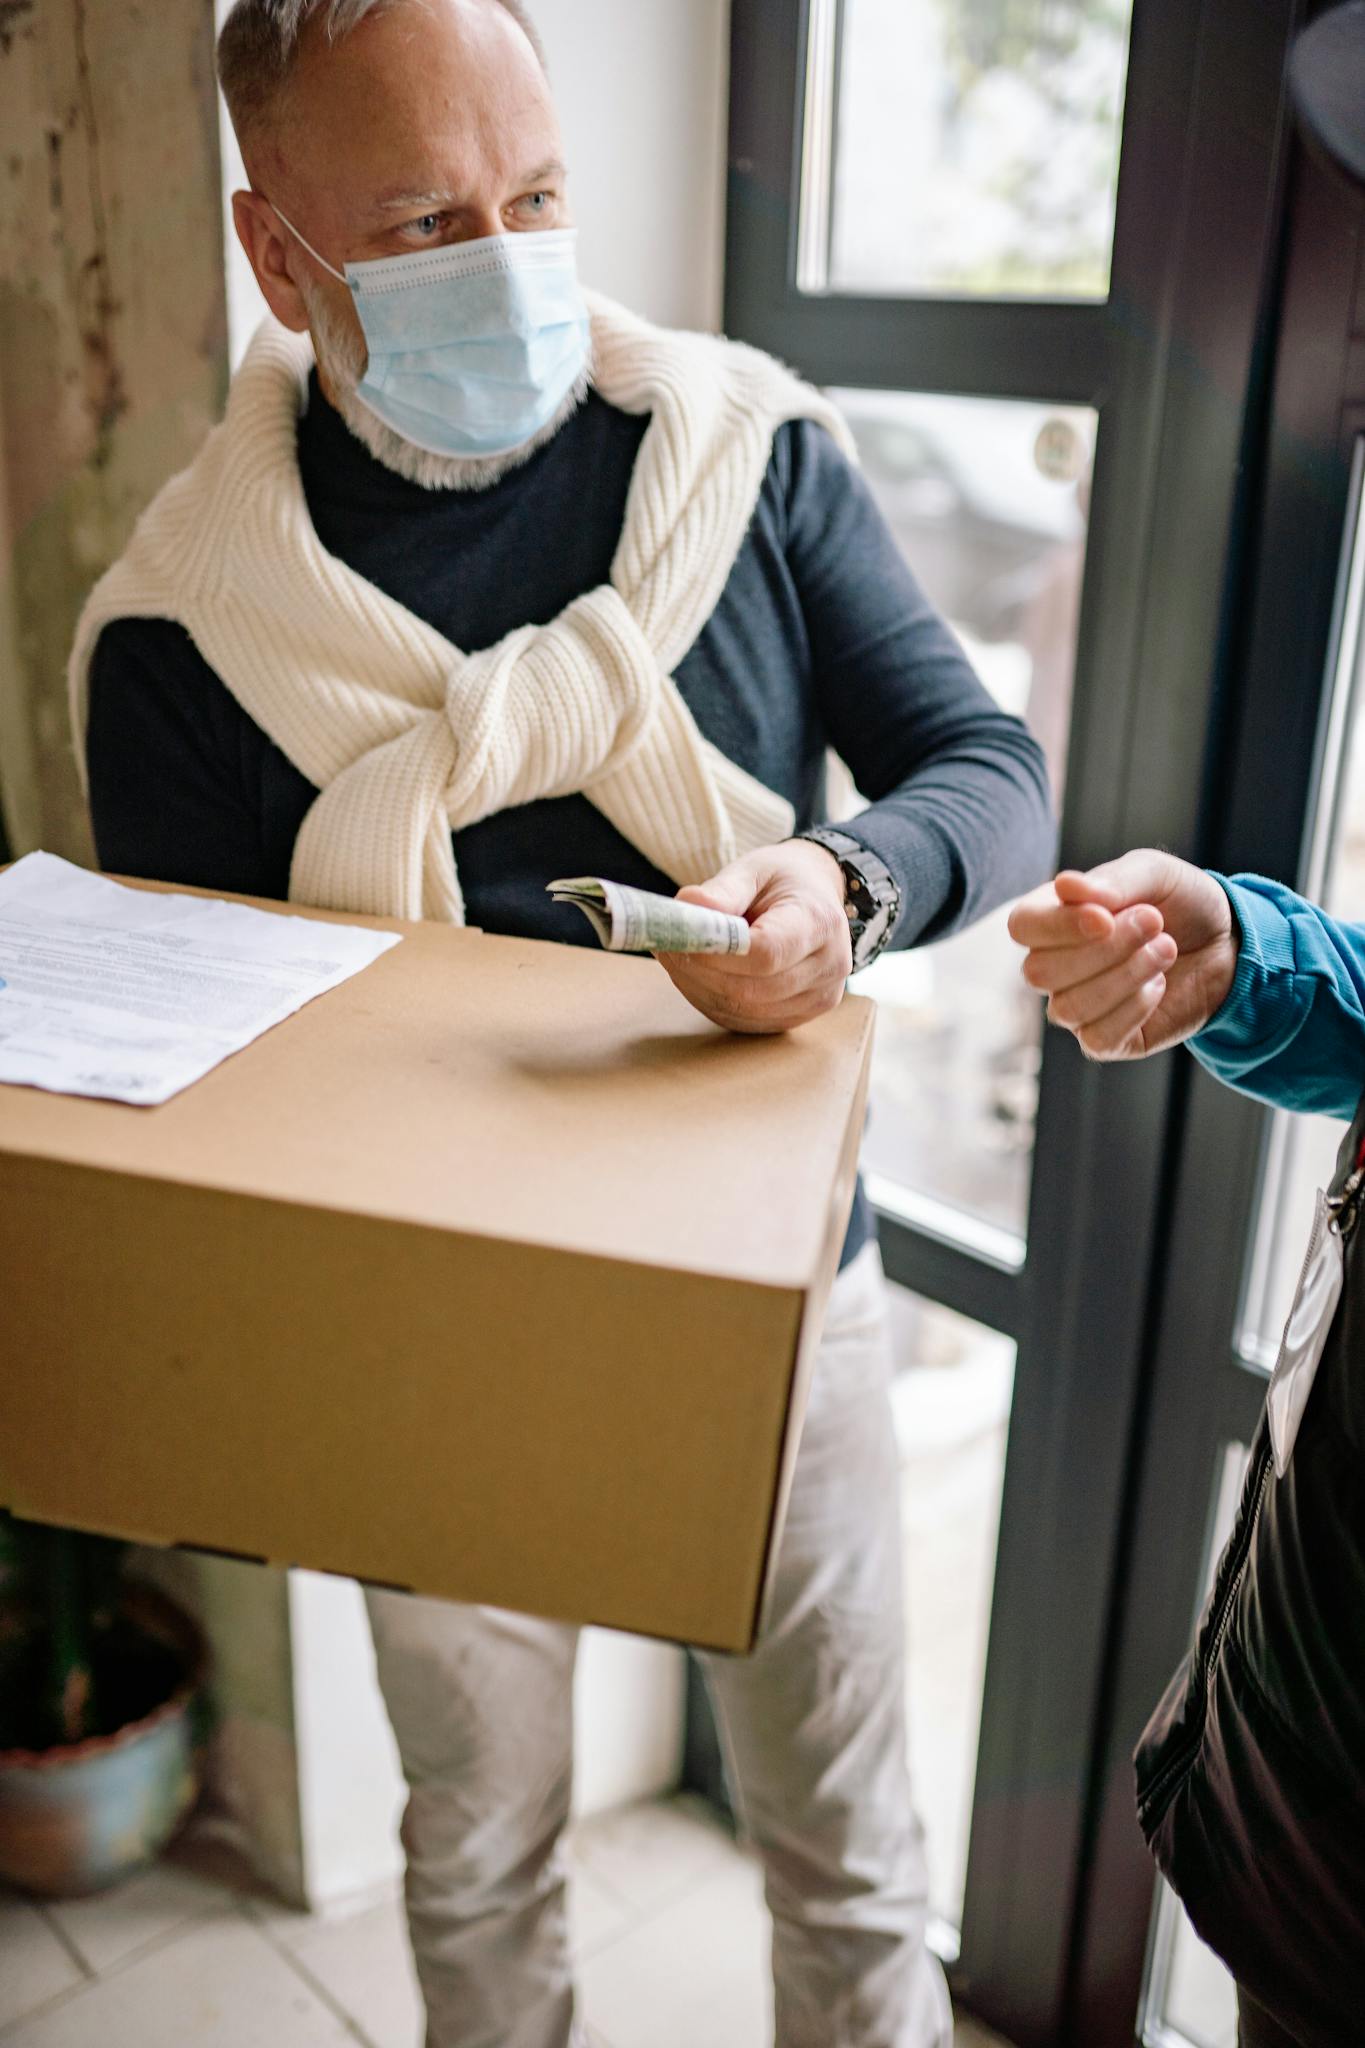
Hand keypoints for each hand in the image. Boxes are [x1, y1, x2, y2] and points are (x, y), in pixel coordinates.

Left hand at [657, 841, 852, 1034]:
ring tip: (678, 956)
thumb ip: (721, 892)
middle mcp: (829, 966)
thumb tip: (685, 910)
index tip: (682, 937)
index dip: (718, 953)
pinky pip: (745, 1020)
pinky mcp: (799, 1017)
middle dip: (700, 971)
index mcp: (820, 922)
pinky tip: (697, 975)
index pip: (767, 953)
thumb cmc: (781, 881)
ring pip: (744, 1010)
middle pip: (753, 989)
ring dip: (699, 988)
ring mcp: (818, 997)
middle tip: (667, 946)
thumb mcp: (752, 870)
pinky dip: (712, 1001)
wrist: (814, 898)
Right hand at [1007, 848, 1238, 1060]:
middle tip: (1154, 922)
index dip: (1057, 926)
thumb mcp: (1155, 875)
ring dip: (1125, 975)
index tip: (1105, 917)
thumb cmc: (1180, 903)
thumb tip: (1064, 885)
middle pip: (1040, 972)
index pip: (1022, 927)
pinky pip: (1097, 1037)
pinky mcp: (1104, 1040)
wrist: (1225, 944)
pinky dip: (1134, 1009)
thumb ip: (1113, 881)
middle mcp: (1054, 965)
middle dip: (1104, 949)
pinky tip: (1158, 986)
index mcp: (1054, 917)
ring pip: (1069, 1007)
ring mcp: (1076, 1006)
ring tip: (1166, 948)